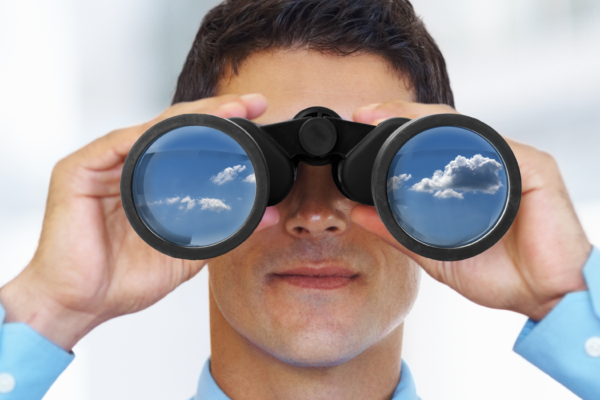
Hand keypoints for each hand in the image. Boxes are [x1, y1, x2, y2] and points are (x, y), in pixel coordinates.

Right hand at [0, 93, 277, 350]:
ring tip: (230, 109)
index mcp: (149, 180)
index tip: (256, 115)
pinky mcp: (78, 170)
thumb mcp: (186, 253)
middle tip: (252, 104)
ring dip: (192, 116)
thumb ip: (223, 232)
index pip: (188, 144)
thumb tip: (266, 216)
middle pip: (173, 128)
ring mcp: (102, 165)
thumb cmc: (124, 279)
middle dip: (216, 111)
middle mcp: (127, 166)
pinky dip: (149, 135)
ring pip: (151, 129)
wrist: (80, 305)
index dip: (222, 127)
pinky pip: (118, 144)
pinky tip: (179, 129)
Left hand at [351, 100, 590, 320]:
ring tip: (386, 114)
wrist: (543, 297)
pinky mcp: (533, 168)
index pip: (431, 143)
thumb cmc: (501, 273)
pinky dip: (465, 140)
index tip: (364, 122)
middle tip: (367, 112)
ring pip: (466, 127)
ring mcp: (512, 162)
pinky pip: (497, 147)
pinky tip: (434, 137)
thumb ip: (398, 231)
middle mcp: (491, 163)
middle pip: (445, 126)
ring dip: (424, 118)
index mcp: (470, 178)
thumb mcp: (434, 251)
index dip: (397, 128)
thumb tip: (358, 214)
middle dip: (403, 113)